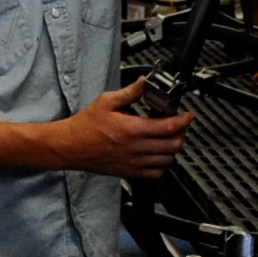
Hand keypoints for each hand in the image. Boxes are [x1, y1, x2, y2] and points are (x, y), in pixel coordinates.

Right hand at [58, 79, 194, 182]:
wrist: (70, 146)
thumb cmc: (85, 126)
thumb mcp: (106, 102)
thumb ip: (130, 93)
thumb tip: (144, 83)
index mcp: (132, 129)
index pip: (169, 127)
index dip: (183, 120)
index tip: (187, 115)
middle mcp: (135, 148)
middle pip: (173, 146)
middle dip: (181, 134)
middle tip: (179, 125)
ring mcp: (133, 163)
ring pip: (167, 161)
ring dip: (173, 149)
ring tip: (169, 139)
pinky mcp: (129, 173)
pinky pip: (155, 174)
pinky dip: (162, 165)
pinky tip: (158, 155)